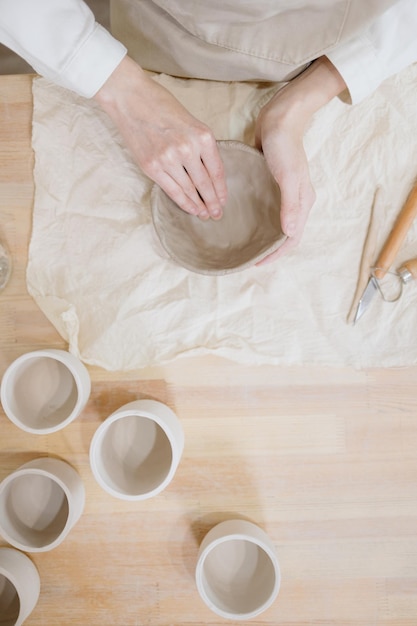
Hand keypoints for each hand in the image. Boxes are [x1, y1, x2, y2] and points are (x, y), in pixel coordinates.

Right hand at [94, 56, 226, 219]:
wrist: (131, 98)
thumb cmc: (162, 105)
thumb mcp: (191, 122)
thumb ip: (201, 145)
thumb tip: (209, 172)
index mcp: (203, 136)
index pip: (217, 170)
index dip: (221, 189)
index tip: (224, 200)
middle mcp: (188, 149)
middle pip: (205, 184)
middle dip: (213, 201)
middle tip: (218, 214)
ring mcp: (169, 159)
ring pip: (189, 190)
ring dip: (199, 205)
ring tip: (205, 214)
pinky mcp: (152, 166)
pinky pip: (172, 190)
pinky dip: (183, 202)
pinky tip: (191, 209)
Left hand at [254, 57, 346, 263]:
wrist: (280, 118)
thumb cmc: (285, 146)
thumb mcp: (289, 176)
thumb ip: (290, 205)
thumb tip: (289, 234)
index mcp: (303, 203)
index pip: (292, 238)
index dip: (276, 253)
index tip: (256, 262)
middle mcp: (294, 201)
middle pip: (283, 234)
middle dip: (268, 248)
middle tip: (247, 257)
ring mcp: (281, 193)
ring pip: (272, 222)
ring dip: (261, 234)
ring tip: (242, 244)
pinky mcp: (268, 183)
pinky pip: (262, 207)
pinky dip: (254, 218)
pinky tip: (238, 220)